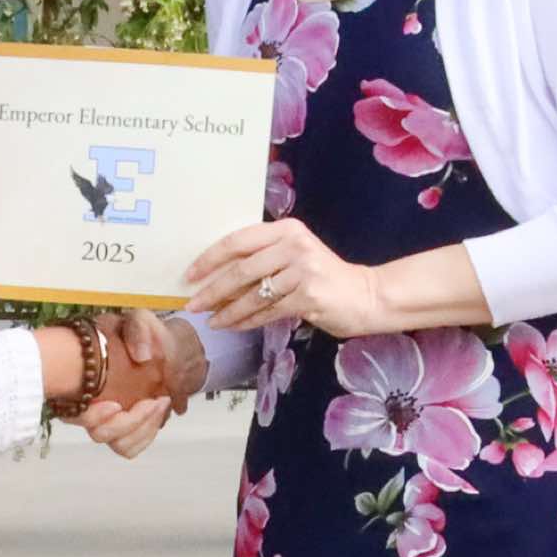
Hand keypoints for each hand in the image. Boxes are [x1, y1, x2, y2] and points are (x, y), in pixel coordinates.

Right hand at [72, 313, 206, 459]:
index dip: (93, 416)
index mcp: (84, 382)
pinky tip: (157, 416)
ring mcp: (109, 421)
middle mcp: (90, 407)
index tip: (115, 405)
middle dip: (127, 423)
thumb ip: (139, 330)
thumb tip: (142, 356)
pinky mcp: (127, 428)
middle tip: (152, 401)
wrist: (159, 345)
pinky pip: (130, 447)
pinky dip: (145, 436)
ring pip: (118, 444)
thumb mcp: (139, 320)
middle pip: (99, 433)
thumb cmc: (141, 334)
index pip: (75, 412)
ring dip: (140, 430)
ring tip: (158, 406)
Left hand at [186, 218, 380, 337]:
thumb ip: (264, 257)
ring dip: (227, 311)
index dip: (210, 258)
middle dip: (212, 289)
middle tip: (192, 304)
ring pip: (252, 294)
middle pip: (241, 269)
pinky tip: (233, 326)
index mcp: (286, 229)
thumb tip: (216, 275)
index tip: (190, 274)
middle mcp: (294, 245)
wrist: (366, 296)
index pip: (238, 240)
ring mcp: (302, 271)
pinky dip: (246, 321)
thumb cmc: (324, 277)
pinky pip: (267, 312)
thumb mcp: (296, 255)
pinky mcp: (308, 296)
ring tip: (210, 321)